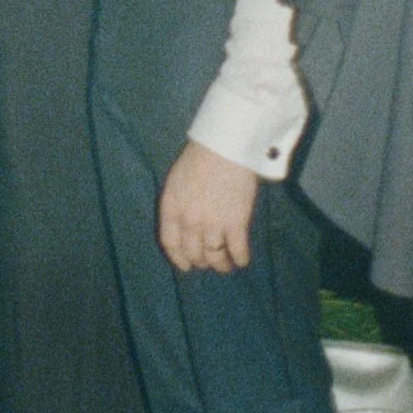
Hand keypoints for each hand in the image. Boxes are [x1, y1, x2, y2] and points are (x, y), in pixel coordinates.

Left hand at [156, 140, 258, 275]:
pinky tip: (241, 260)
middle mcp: (189, 221)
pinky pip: (237, 251)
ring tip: (226, 265)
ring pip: (215, 256)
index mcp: (171, 208)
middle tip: (209, 262)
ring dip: (221, 264)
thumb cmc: (199, 157)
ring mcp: (213, 224)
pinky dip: (240, 259)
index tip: (186, 266)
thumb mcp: (176, 181)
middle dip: (201, 261)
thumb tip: (183, 224)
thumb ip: (177, 205)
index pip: (170, 243)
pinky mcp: (236, 224)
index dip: (178, 258)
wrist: (224, 147)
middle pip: (193, 253)